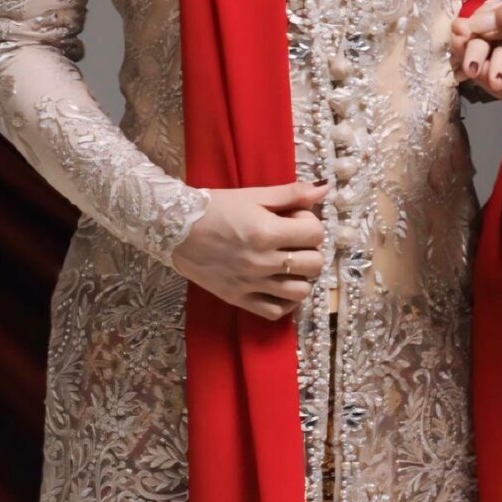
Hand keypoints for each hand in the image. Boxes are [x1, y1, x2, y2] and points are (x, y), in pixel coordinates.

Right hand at [172, 180, 327, 320]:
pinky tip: (278, 286)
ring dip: (301, 277)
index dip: (310, 223)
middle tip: (294, 242)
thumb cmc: (217, 207)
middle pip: (314, 264)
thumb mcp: (254, 195)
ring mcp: (251, 284)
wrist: (177, 229)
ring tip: (288, 265)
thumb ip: (291, 194)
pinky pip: (275, 312)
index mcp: (266, 232)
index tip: (295, 219)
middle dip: (310, 250)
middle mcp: (262, 261)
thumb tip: (325, 189)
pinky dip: (284, 302)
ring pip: (300, 292)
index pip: (315, 234)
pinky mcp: (239, 299)